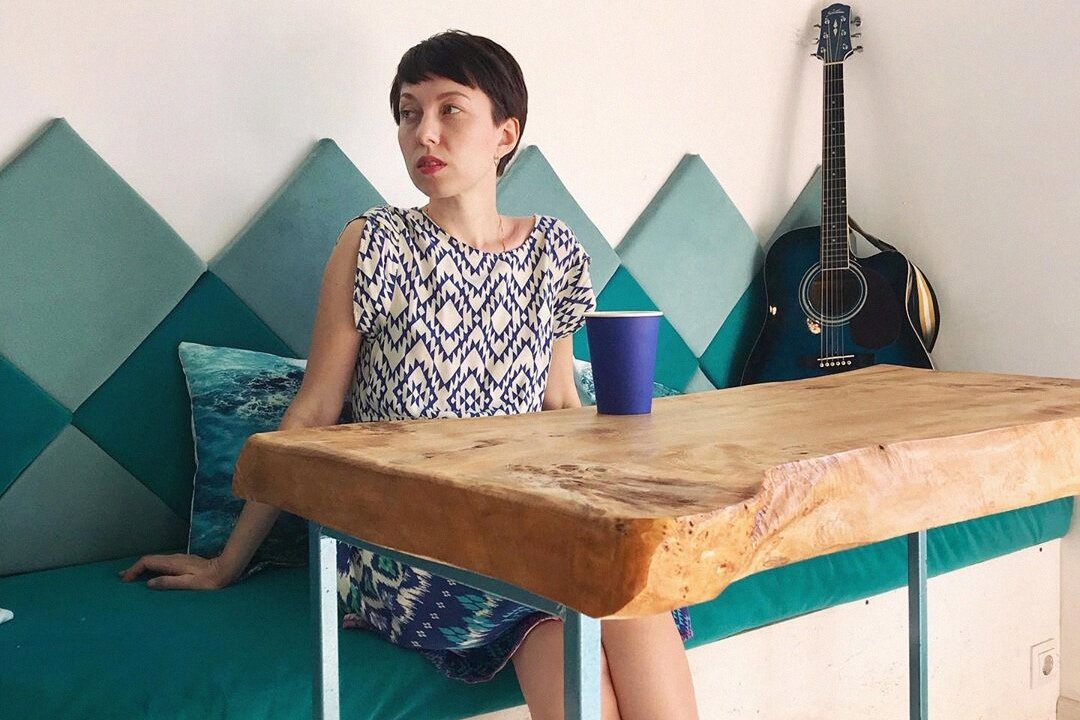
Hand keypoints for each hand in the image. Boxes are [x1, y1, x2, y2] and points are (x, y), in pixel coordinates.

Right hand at [118, 553, 237, 590]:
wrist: (225, 571)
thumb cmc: (208, 581)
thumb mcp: (188, 584)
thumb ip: (169, 582)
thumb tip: (149, 583)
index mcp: (173, 563)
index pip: (148, 562)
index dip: (134, 569)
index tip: (125, 580)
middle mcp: (174, 558)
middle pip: (149, 560)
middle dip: (135, 568)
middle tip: (123, 577)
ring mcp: (179, 559)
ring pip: (155, 561)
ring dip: (142, 567)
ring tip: (132, 576)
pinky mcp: (183, 562)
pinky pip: (162, 563)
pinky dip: (151, 567)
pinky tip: (150, 574)